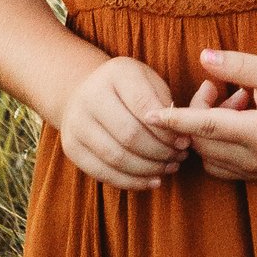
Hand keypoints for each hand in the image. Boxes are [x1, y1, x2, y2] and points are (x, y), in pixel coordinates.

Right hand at [58, 54, 189, 189]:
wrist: (85, 92)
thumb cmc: (129, 89)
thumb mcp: (148, 82)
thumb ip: (165, 104)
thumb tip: (182, 135)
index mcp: (115, 74)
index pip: (144, 105)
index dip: (167, 128)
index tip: (185, 140)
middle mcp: (89, 97)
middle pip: (129, 135)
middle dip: (160, 151)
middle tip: (179, 157)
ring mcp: (76, 123)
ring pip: (116, 157)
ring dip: (148, 169)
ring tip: (169, 168)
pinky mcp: (71, 147)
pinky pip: (103, 173)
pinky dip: (131, 182)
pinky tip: (152, 181)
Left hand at [153, 48, 256, 179]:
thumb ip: (237, 65)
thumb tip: (202, 57)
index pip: (205, 128)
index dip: (174, 120)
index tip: (149, 115)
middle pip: (203, 143)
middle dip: (198, 113)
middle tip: (218, 85)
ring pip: (209, 158)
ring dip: (208, 131)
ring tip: (233, 102)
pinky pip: (222, 166)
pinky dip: (217, 144)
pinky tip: (236, 119)